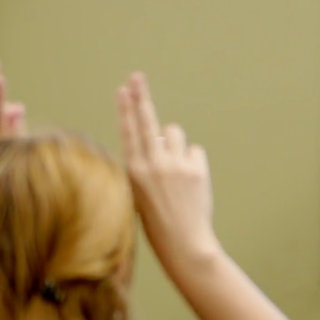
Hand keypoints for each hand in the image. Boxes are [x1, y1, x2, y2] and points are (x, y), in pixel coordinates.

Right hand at [116, 73, 219, 274]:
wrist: (183, 243)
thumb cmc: (158, 220)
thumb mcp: (140, 192)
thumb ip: (146, 164)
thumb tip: (161, 137)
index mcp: (132, 171)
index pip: (128, 132)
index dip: (126, 109)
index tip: (123, 89)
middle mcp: (151, 164)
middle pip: (147, 120)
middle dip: (141, 96)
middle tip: (137, 76)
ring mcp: (175, 165)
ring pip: (175, 133)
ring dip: (176, 145)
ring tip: (175, 172)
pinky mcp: (196, 168)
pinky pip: (195, 151)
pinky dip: (193, 162)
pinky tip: (190, 183)